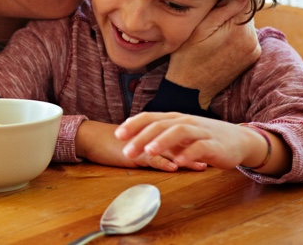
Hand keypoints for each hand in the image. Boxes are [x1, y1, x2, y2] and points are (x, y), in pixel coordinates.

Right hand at [76, 120, 206, 172]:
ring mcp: (142, 145)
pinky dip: (162, 162)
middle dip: (195, 152)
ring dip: (184, 159)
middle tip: (212, 158)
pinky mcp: (132, 153)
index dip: (191, 144)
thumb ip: (147, 145)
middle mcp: (148, 137)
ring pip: (167, 151)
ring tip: (200, 166)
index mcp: (150, 134)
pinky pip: (149, 158)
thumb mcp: (133, 143)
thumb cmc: (110, 142)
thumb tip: (162, 152)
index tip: (207, 150)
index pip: (175, 138)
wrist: (90, 138)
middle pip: (177, 144)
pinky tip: (173, 167)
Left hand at [116, 112, 272, 170]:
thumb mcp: (180, 134)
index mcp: (175, 119)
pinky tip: (179, 162)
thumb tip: (135, 140)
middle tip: (127, 151)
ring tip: (150, 151)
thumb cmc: (204, 138)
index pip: (150, 117)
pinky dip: (189, 153)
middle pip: (160, 125)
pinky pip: (201, 147)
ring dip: (163, 140)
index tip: (118, 135)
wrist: (239, 140)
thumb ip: (161, 135)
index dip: (133, 125)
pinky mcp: (215, 145)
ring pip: (179, 131)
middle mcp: (186, 122)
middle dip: (142, 137)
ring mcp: (201, 132)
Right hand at [167, 0, 260, 108]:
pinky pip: (245, 38)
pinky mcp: (250, 59)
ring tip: (211, 34)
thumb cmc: (188, 57)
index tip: (214, 5)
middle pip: (245, 14)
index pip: (244, 1)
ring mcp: (253, 52)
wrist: (190, 88)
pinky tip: (218, 43)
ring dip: (232, 25)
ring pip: (245, 26)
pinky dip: (234, 37)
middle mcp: (253, 41)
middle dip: (230, 13)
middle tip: (208, 21)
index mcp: (241, 31)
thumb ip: (224, 10)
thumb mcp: (200, 29)